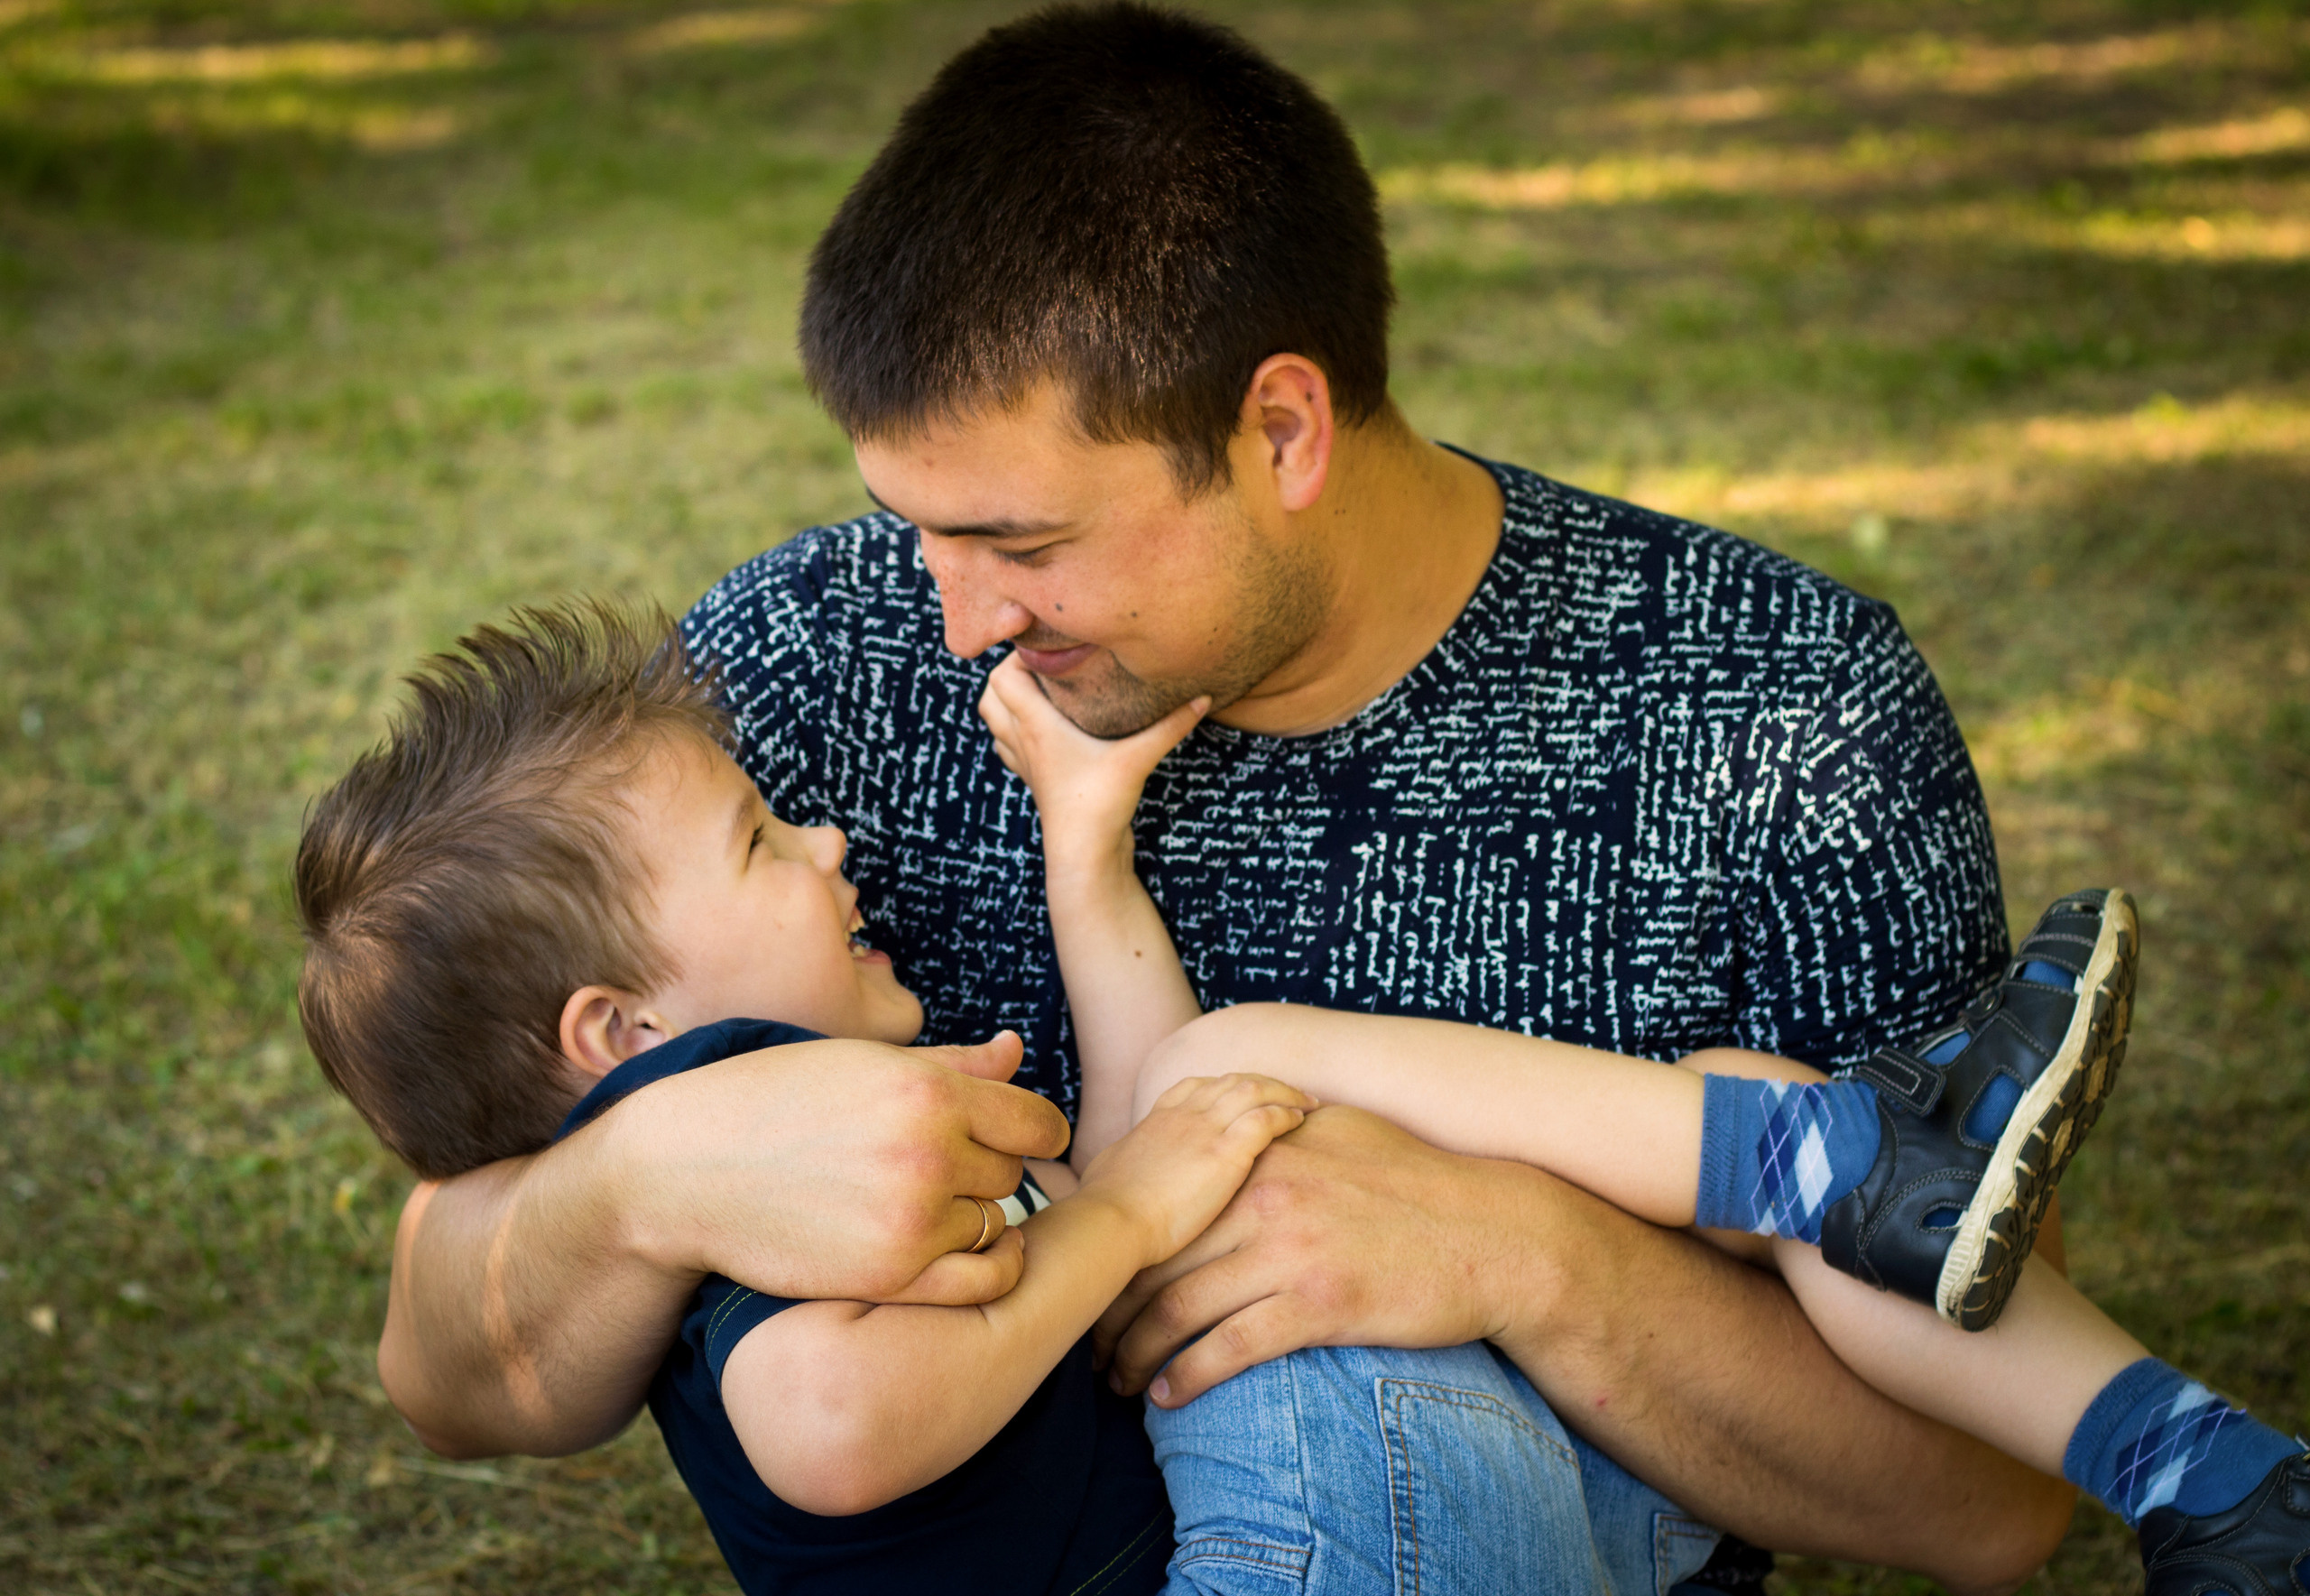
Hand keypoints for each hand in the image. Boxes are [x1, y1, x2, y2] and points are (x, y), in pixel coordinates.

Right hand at [607, 1030, 1072, 1303]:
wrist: (683, 1167)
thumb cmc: (773, 1100)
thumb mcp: (863, 1062)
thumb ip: (953, 1063)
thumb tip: (1018, 1050)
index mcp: (927, 1089)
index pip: (1038, 1122)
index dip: (1031, 1130)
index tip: (1012, 1137)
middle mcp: (928, 1151)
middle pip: (1013, 1173)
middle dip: (987, 1169)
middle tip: (940, 1167)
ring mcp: (910, 1218)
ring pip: (995, 1224)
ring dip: (973, 1216)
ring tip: (923, 1204)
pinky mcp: (887, 1275)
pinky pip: (982, 1279)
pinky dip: (986, 1267)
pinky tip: (955, 1250)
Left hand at [977, 652, 1205, 873]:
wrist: (1083, 857)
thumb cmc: (1099, 805)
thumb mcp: (1138, 757)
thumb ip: (1171, 726)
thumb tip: (1205, 696)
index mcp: (1035, 726)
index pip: (1003, 676)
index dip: (1017, 655)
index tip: (1049, 645)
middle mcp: (1022, 740)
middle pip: (989, 694)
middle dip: (1008, 673)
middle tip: (1045, 664)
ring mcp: (1025, 764)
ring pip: (994, 721)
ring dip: (1008, 702)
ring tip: (1042, 691)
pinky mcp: (1035, 782)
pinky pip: (1010, 747)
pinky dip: (1017, 731)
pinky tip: (1048, 730)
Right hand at [1075, 1073, 1313, 1269]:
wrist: (1110, 1222)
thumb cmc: (1103, 1207)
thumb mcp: (1107, 1171)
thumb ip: (1123, 1162)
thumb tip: (1116, 1168)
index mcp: (1158, 1119)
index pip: (1198, 1086)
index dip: (1225, 1086)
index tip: (1244, 1094)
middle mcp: (1184, 1115)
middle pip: (1233, 1081)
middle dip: (1264, 1083)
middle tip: (1288, 1093)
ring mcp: (1206, 1130)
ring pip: (1255, 1090)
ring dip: (1284, 1092)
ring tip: (1306, 1102)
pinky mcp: (1225, 1154)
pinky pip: (1267, 1119)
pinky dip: (1286, 1114)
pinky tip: (1300, 1120)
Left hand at [1092, 1106, 1528, 1405]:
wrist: (1496, 1233)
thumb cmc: (1421, 1185)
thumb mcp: (1343, 1131)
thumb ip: (1279, 1132)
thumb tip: (1228, 1134)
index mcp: (1262, 1152)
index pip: (1164, 1205)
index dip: (1119, 1251)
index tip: (1097, 1282)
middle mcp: (1263, 1194)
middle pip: (1155, 1259)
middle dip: (1109, 1310)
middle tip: (1089, 1345)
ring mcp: (1290, 1248)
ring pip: (1178, 1307)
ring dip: (1136, 1354)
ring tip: (1117, 1381)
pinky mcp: (1320, 1303)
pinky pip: (1229, 1347)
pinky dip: (1188, 1377)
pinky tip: (1168, 1398)